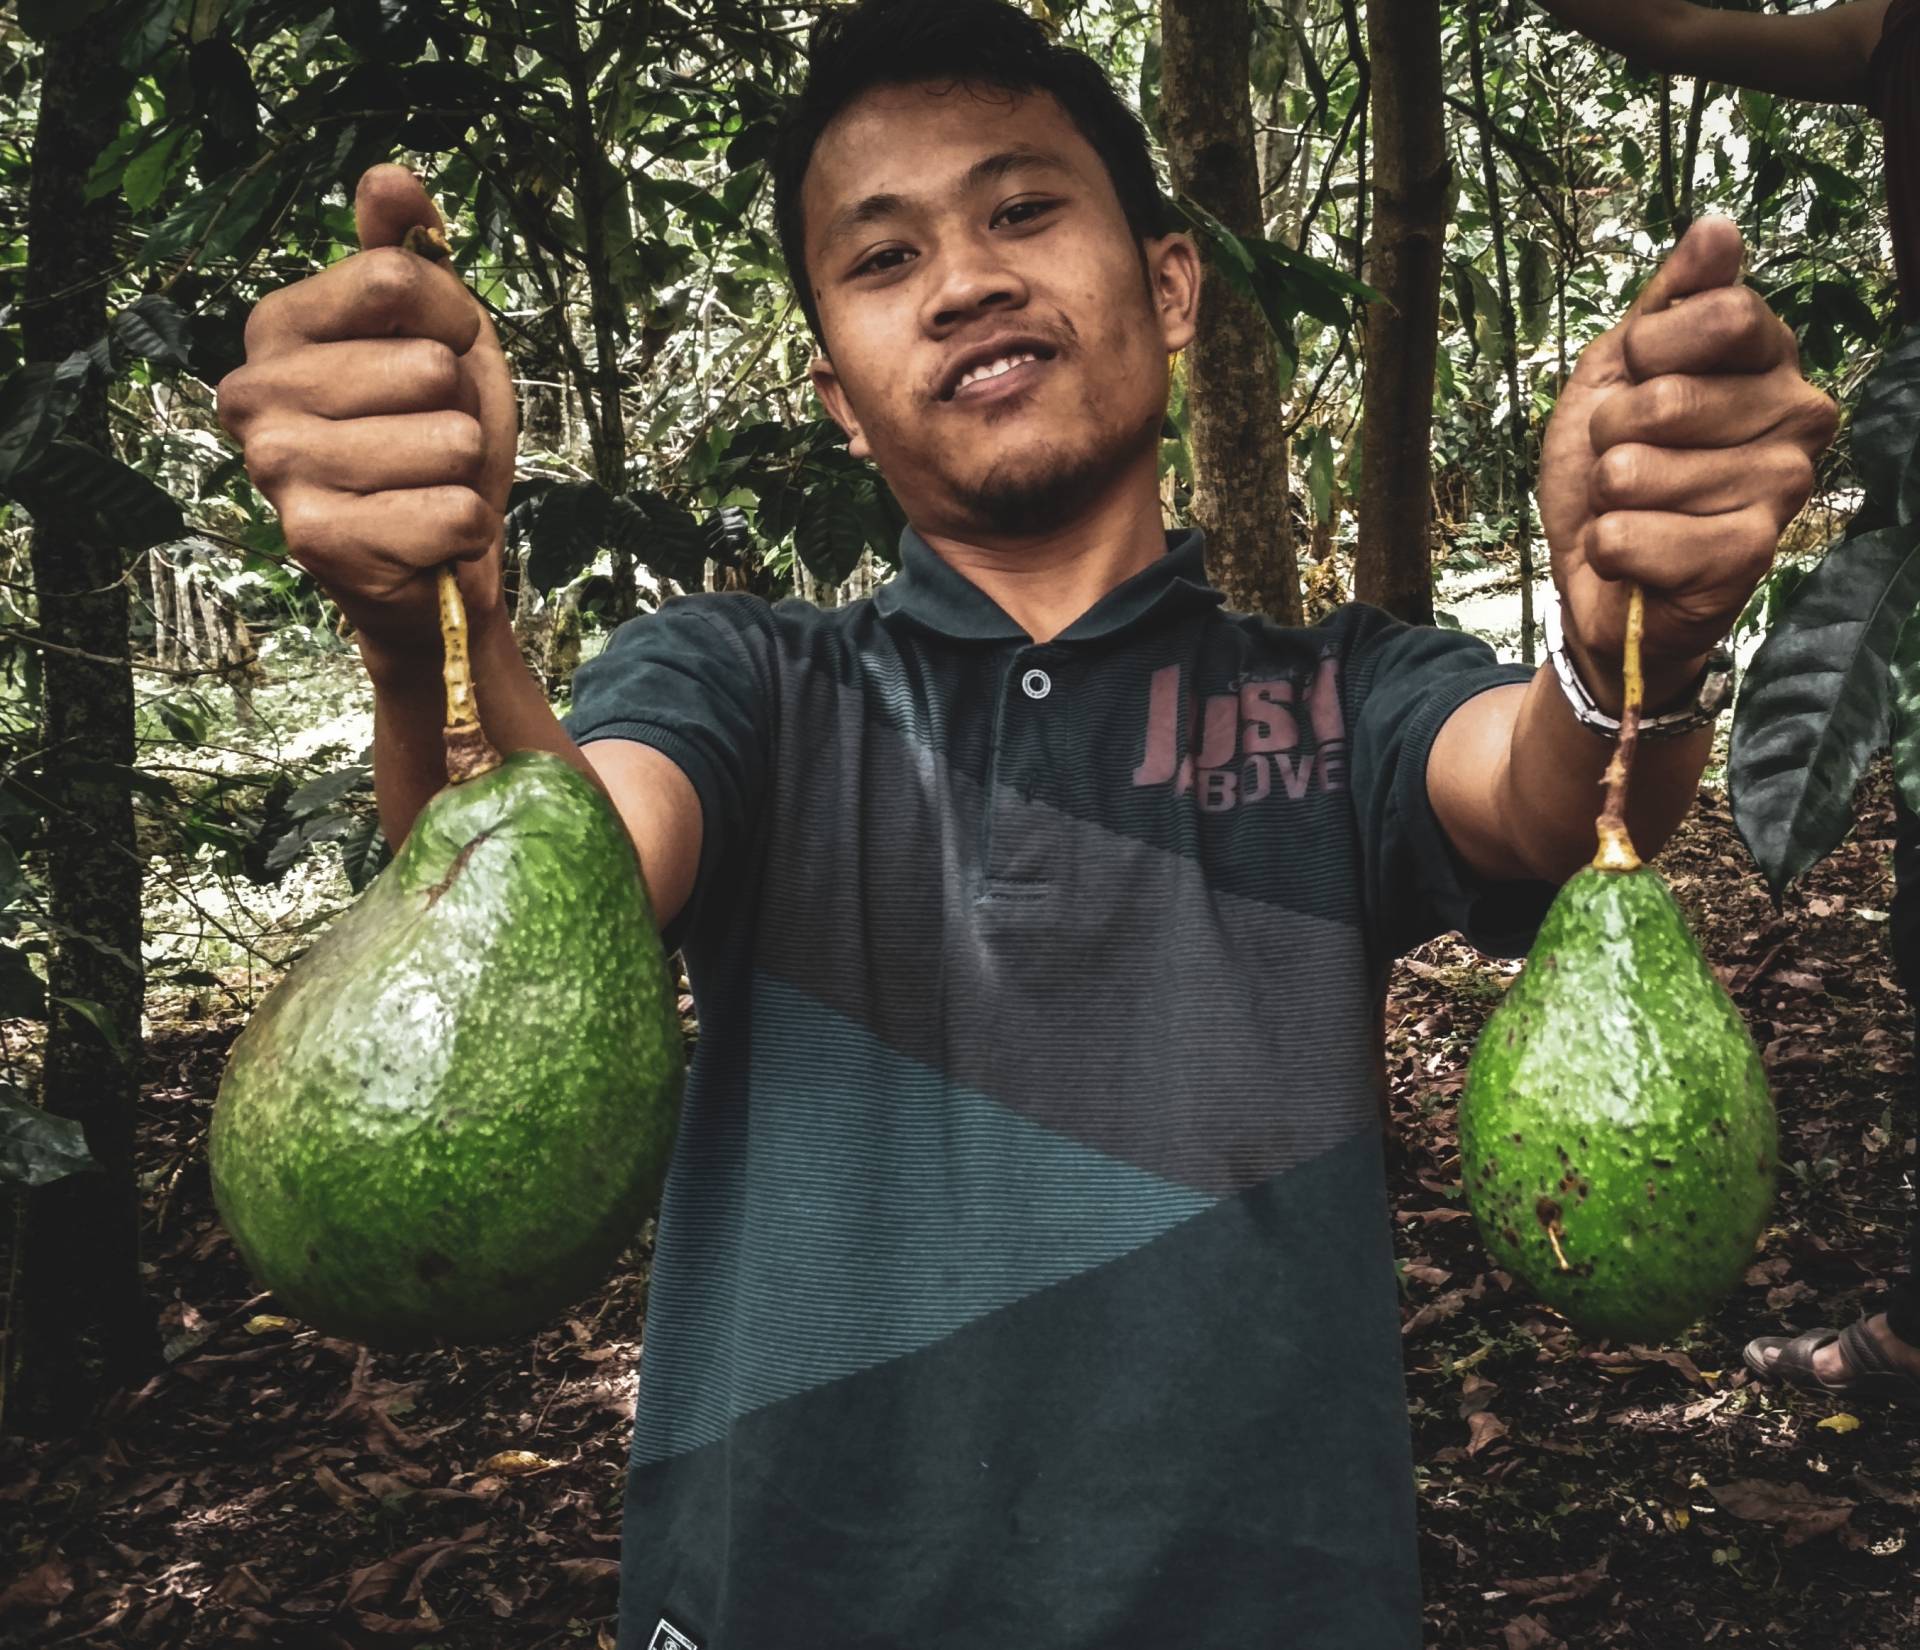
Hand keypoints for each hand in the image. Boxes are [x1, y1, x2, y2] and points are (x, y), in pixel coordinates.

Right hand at [215, 165, 518, 670]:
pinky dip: (466, 527)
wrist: (438, 562)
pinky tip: (431, 537)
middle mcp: (253, 393)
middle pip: (428, 365)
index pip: (397, 277)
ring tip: (427, 486)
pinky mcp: (316, 541)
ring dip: (464, 471)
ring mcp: (276, 469)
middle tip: (430, 441)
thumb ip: (410, 252)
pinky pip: (453, 512)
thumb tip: (388, 175)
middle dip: (461, 408)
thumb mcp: (438, 334)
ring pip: (449, 442)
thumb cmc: (432, 442)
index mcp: (277, 327)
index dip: (454, 323)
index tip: (442, 358)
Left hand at [1536, 217, 1837, 710]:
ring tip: (1634, 508)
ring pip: (1637, 470)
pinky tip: (1636, 555)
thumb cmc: (1614, 470)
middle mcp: (1798, 415)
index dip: (1645, 350)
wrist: (1599, 575)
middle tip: (1626, 461)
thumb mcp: (1619, 370)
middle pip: (1666, 398)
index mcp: (1771, 359)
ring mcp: (1783, 486)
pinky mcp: (1750, 554)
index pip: (1717, 312)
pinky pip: (1633, 534)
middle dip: (1611, 435)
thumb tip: (1718, 228)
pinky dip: (1609, 546)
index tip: (1638, 379)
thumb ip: (1669, 298)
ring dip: (1608, 496)